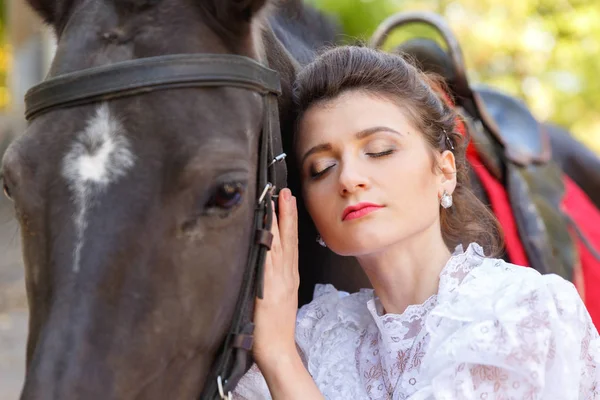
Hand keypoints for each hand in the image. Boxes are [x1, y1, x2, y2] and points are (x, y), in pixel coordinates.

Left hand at [253, 188, 298, 368]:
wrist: (278, 350)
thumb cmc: (275, 329)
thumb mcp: (279, 299)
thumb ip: (274, 281)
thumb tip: (266, 264)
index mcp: (289, 277)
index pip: (290, 243)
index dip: (289, 221)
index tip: (286, 202)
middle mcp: (286, 275)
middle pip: (287, 238)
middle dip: (286, 213)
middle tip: (284, 192)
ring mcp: (277, 280)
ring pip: (279, 244)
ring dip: (278, 221)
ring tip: (276, 201)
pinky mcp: (267, 288)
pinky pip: (267, 260)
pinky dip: (267, 242)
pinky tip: (265, 229)